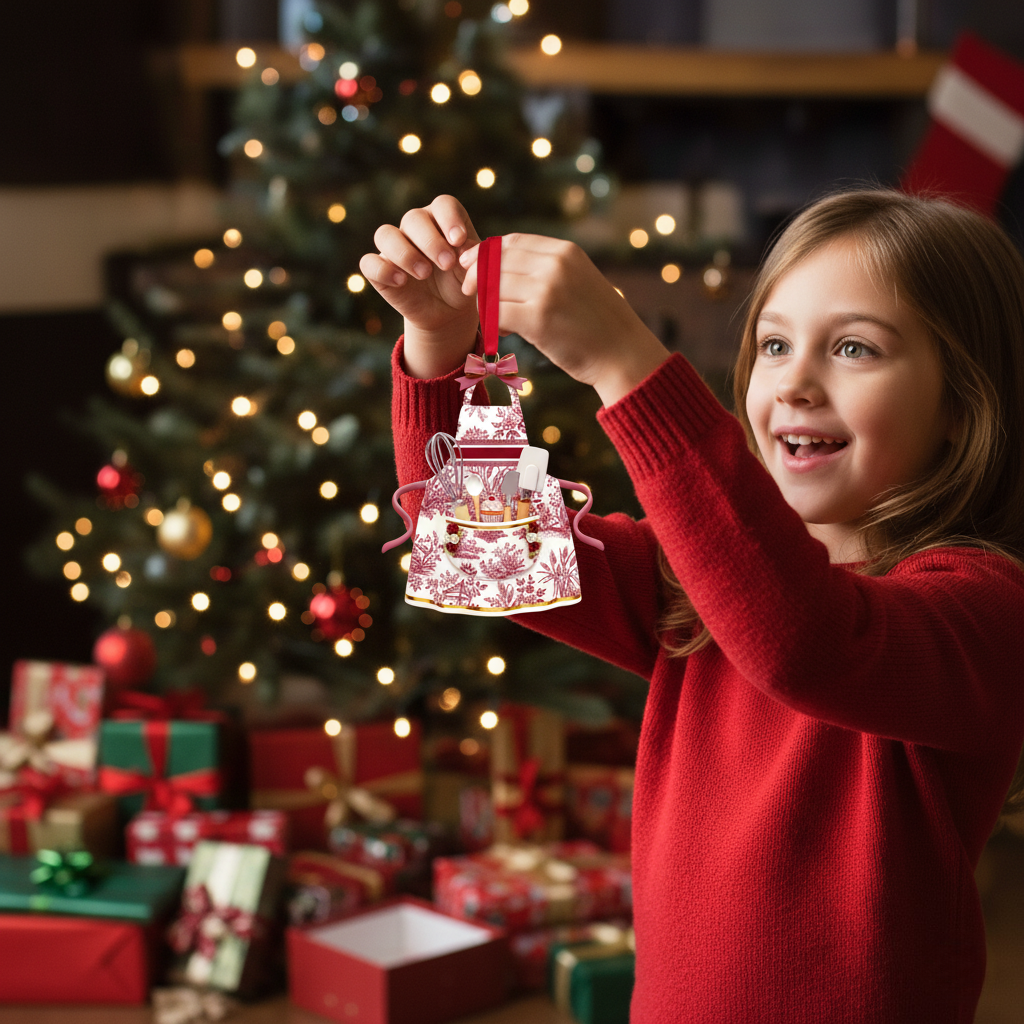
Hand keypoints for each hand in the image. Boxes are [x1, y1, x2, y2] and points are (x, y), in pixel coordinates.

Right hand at [360, 195, 481, 377]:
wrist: (448, 312)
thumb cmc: (462, 283)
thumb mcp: (474, 271)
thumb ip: (473, 257)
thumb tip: (464, 249)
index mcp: (442, 219)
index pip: (443, 205)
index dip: (449, 219)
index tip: (459, 240)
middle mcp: (415, 227)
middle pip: (413, 218)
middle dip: (431, 241)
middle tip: (447, 264)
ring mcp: (394, 246)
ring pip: (385, 234)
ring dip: (405, 253)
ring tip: (424, 274)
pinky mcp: (378, 269)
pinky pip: (369, 263)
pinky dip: (383, 269)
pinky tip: (401, 281)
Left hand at [460, 234, 669, 405]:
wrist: (624, 354)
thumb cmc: (598, 324)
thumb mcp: (579, 281)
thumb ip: (548, 270)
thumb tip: (503, 266)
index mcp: (565, 251)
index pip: (511, 242)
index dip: (486, 253)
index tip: (473, 268)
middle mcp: (556, 264)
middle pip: (496, 260)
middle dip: (476, 276)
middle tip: (472, 294)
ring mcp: (547, 290)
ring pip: (493, 286)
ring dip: (484, 302)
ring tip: (494, 320)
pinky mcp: (539, 318)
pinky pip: (496, 312)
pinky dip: (491, 322)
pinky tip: (502, 333)